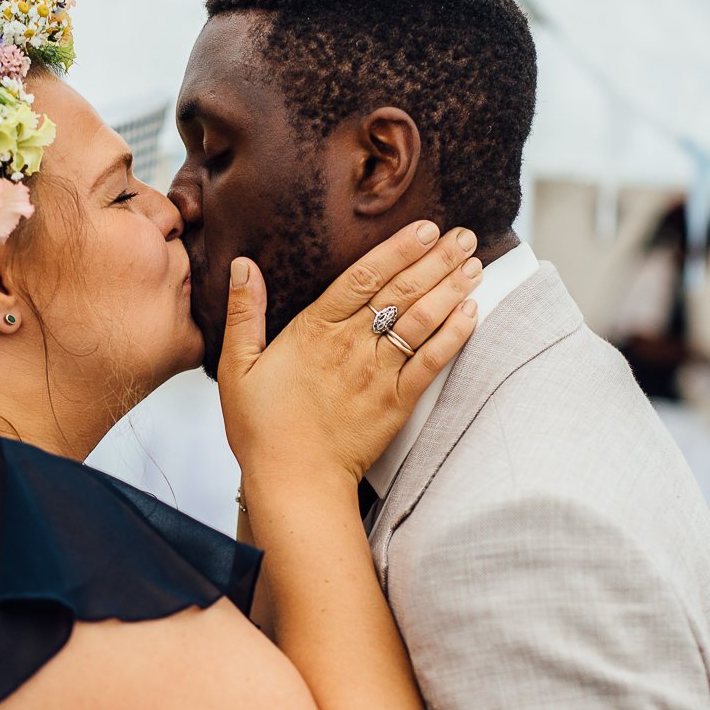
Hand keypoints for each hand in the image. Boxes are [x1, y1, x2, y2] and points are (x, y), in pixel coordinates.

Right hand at [218, 221, 480, 486]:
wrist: (293, 482)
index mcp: (314, 330)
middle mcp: (351, 346)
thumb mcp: (236, 367)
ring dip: (451, 290)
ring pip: (422, 321)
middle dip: (435, 260)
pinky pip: (431, 362)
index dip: (397, 249)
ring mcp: (378, 374)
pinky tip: (472, 313)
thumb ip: (243, 313)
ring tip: (473, 263)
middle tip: (463, 235)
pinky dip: (454, 335)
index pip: (363, 277)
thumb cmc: (261, 427)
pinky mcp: (397, 403)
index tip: (424, 228)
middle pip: (401, 292)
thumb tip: (242, 266)